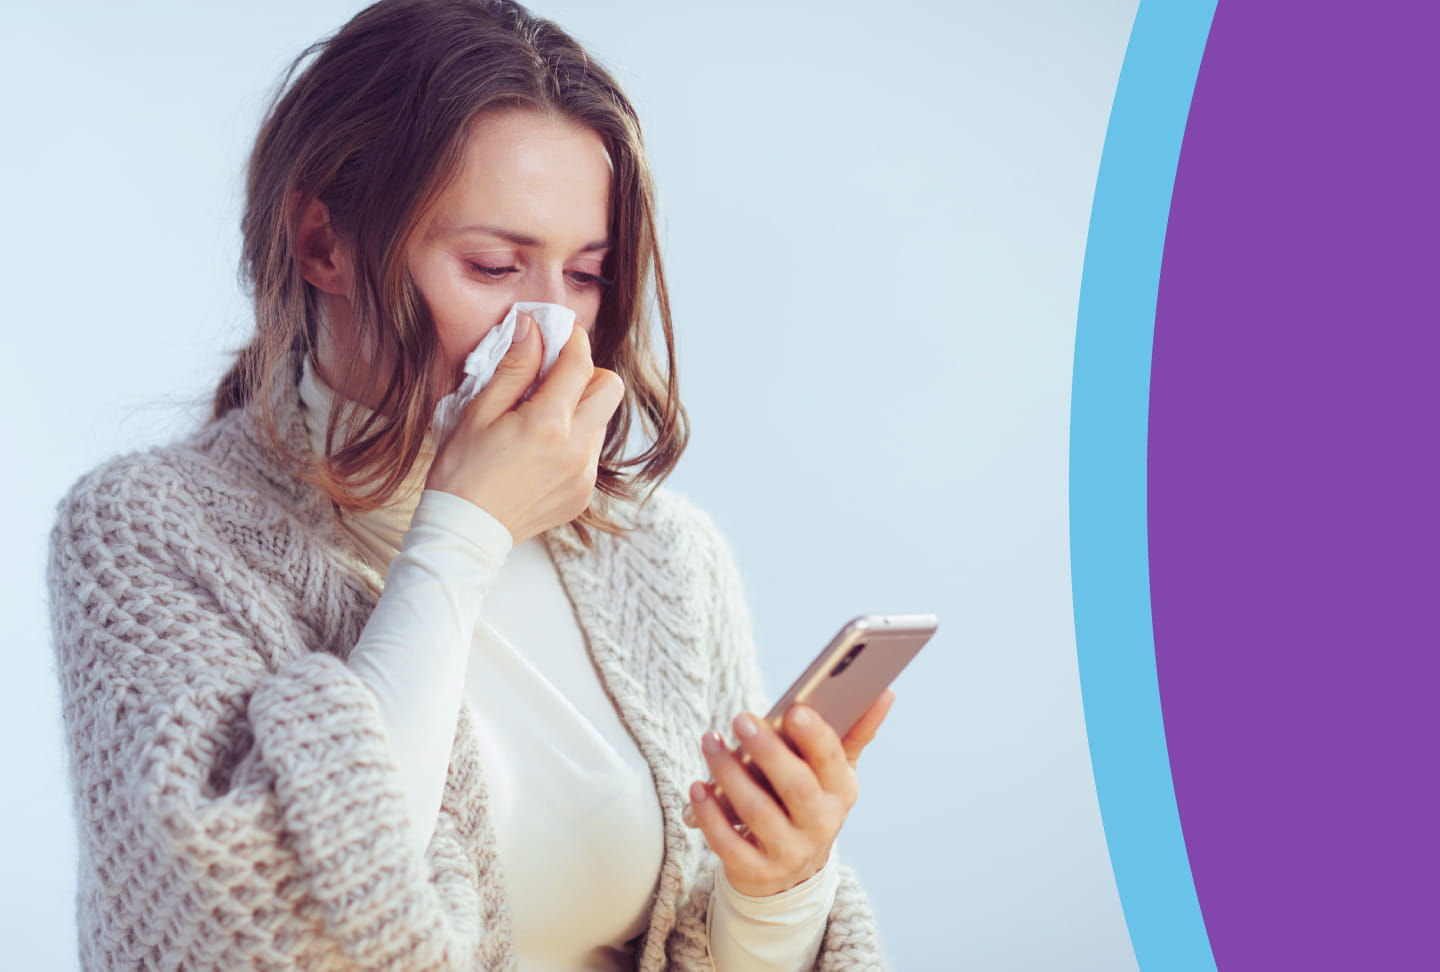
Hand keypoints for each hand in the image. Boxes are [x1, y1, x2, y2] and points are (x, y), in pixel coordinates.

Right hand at [425, 314, 623, 543]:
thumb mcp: (479, 411)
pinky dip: (574, 441)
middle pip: (609, 388)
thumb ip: (514, 368)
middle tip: (551, 379)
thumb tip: (532, 328)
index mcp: (549, 424)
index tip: (559, 334)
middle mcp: (577, 449)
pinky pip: (591, 452)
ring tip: (539, 420)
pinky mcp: (583, 494)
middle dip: (585, 374)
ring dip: (579, 409)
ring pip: (601, 420)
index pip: (580, 363)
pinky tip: (540, 451)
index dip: (572, 340)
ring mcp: (585, 475)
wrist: (465, 532)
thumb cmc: (462, 471)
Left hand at [686, 689, 894, 897]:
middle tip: (740, 718)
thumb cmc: (808, 801)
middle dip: (767, 751)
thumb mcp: (834, 772)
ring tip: (710, 741)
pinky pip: (729, 844)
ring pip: (757, 811)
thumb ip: (855, 731)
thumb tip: (885, 691)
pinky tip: (697, 787)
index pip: (832, 761)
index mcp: (842, 791)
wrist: (789, 872)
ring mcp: (789, 852)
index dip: (815, 736)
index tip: (794, 710)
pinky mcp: (756, 871)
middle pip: (795, 786)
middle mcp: (821, 824)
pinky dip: (710, 815)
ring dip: (729, 774)